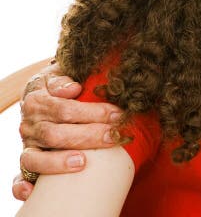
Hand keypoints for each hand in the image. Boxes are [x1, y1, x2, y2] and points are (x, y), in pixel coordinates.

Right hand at [12, 63, 121, 200]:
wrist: (43, 90)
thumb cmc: (61, 82)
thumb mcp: (60, 72)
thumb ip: (64, 78)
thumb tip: (72, 89)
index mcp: (38, 99)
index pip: (65, 109)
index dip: (93, 112)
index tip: (117, 115)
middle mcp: (29, 123)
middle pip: (56, 134)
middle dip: (88, 136)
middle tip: (115, 137)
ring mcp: (28, 144)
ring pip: (36, 158)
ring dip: (59, 162)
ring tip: (82, 162)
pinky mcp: (28, 160)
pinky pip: (20, 176)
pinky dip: (23, 185)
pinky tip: (33, 191)